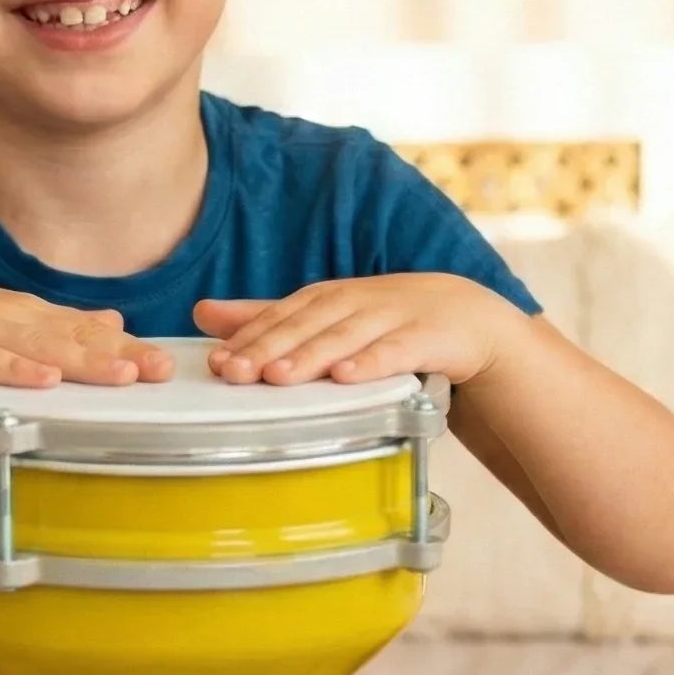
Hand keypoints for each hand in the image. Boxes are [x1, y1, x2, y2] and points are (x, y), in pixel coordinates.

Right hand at [0, 273, 172, 390]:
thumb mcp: (1, 319)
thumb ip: (56, 325)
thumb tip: (112, 320)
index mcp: (26, 315)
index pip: (86, 330)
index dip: (128, 346)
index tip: (169, 364)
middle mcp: (11, 317)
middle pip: (74, 337)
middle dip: (121, 354)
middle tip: (164, 371)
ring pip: (39, 347)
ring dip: (82, 361)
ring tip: (124, 375)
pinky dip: (15, 371)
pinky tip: (43, 381)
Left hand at [194, 275, 517, 388]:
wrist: (471, 320)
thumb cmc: (388, 322)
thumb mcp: (327, 317)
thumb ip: (269, 318)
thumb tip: (202, 313)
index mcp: (330, 296)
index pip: (283, 313)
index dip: (249, 336)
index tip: (219, 361)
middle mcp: (359, 301)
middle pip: (309, 324)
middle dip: (271, 347)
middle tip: (237, 372)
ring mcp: (396, 317)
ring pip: (348, 336)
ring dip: (312, 355)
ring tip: (280, 376)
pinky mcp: (431, 338)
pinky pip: (399, 351)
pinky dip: (373, 363)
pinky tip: (348, 377)